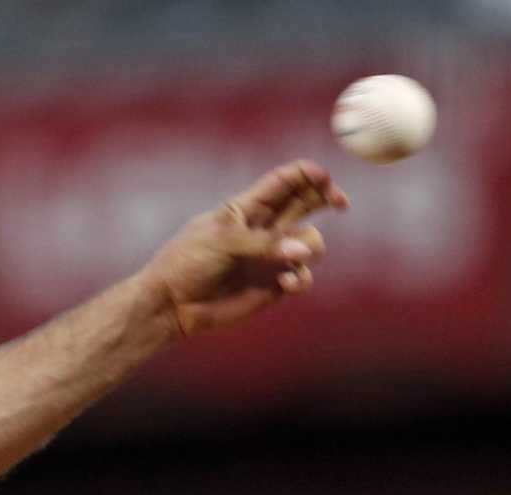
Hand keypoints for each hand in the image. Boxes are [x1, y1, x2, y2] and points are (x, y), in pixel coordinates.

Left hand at [136, 160, 349, 337]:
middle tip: (339, 202)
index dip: (307, 174)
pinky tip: (286, 283)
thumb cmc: (187, 264)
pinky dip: (300, 278)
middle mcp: (263, 229)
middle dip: (326, 197)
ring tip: (292, 259)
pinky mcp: (273, 285)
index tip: (323, 178)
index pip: (284, 182)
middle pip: (306, 203)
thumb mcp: (222, 242)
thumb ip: (263, 243)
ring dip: (310, 247)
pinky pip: (302, 276)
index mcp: (246, 208)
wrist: (172, 305)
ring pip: (311, 242)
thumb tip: (302, 251)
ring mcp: (270, 257)